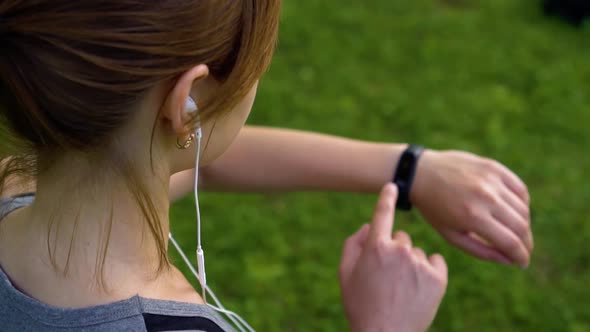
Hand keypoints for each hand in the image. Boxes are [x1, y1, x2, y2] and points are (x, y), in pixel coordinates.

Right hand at [339, 184, 447, 331]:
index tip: (393, 185)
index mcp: (376, 247)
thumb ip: (354, 244)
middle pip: (401, 237)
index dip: (387, 197)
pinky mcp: (438, 277)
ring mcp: (421, 263)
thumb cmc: (361, 305)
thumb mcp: (346, 274)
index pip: (383, 213)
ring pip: (417, 252)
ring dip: (411, 263)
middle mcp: (400, 250)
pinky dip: (429, 270)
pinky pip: (435, 261)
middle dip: (395, 250)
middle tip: (388, 275)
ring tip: (402, 288)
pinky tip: (418, 287)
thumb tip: (368, 226)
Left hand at [411, 150, 532, 267]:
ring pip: (523, 209)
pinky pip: (520, 189)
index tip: (523, 263)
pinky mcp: (494, 167)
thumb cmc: (434, 208)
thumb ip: (481, 250)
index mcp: (473, 217)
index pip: (511, 242)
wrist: (420, 173)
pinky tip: (515, 211)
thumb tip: (510, 260)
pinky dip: (523, 203)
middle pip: (521, 227)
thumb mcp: (451, 235)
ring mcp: (491, 180)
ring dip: (524, 225)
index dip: (521, 257)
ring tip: (515, 232)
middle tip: (523, 250)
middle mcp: (486, 197)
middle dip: (526, 244)